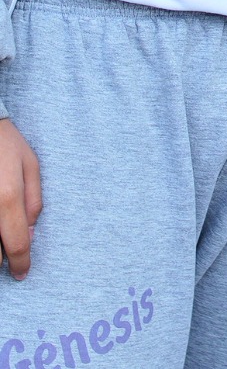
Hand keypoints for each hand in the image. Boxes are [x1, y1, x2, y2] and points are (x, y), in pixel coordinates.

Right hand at [0, 118, 40, 279]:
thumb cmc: (6, 144)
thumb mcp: (30, 165)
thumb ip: (33, 200)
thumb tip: (31, 233)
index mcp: (7, 197)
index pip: (16, 244)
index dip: (21, 263)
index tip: (22, 273)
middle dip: (0, 260)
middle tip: (7, 258)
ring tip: (2, 238)